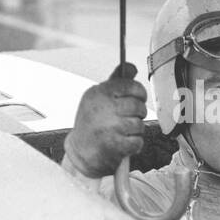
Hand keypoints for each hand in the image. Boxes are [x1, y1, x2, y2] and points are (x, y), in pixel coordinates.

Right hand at [64, 62, 146, 177]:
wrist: (80, 152)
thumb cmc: (93, 123)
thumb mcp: (99, 98)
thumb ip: (116, 82)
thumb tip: (130, 66)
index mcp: (99, 93)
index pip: (130, 85)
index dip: (139, 92)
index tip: (138, 98)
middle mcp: (103, 108)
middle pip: (137, 105)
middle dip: (138, 113)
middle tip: (131, 117)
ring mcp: (109, 127)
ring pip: (139, 124)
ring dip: (135, 130)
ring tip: (124, 131)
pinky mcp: (114, 145)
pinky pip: (138, 141)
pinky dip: (134, 144)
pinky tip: (124, 142)